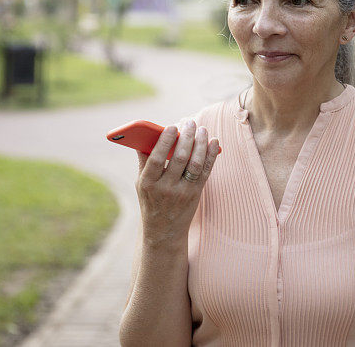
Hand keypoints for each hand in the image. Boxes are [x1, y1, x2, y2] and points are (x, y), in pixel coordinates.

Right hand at [135, 120, 219, 248]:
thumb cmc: (150, 201)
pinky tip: (213, 142)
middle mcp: (165, 188)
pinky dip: (211, 155)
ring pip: (195, 164)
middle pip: (179, 158)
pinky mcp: (195, 194)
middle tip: (191, 123)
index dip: (165, 141)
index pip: (157, 158)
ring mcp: (182, 192)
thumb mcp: (141, 183)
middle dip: (187, 137)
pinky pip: (205, 172)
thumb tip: (145, 135)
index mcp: (147, 183)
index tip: (172, 126)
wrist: (163, 231)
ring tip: (202, 130)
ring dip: (201, 144)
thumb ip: (144, 159)